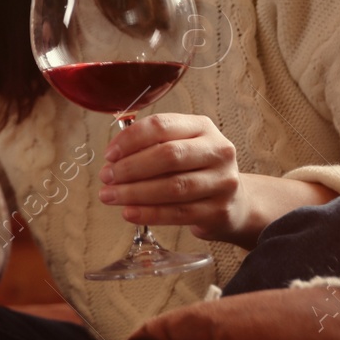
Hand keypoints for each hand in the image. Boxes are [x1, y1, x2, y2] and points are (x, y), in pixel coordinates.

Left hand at [100, 113, 245, 242]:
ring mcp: (222, 181)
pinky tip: (128, 212)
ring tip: (109, 196)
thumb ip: (149, 147)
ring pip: (173, 186)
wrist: (233, 202)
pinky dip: (149, 213)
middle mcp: (217, 151)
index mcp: (202, 128)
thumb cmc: (195, 171)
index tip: (109, 154)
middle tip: (106, 177)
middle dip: (130, 167)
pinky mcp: (219, 210)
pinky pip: (178, 213)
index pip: (162, 126)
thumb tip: (112, 160)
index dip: (130, 139)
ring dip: (134, 192)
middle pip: (169, 155)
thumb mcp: (179, 148)